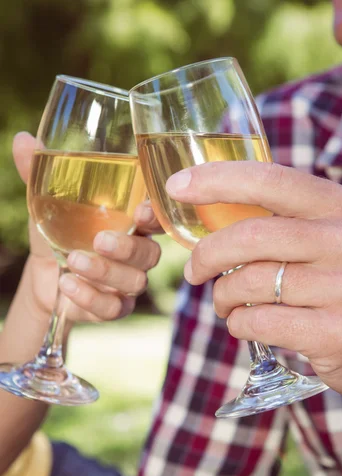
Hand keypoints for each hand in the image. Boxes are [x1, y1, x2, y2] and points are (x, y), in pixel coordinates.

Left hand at [13, 132, 160, 323]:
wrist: (45, 276)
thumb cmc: (59, 231)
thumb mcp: (47, 202)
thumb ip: (39, 174)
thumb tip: (23, 139)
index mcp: (132, 223)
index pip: (156, 220)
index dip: (156, 217)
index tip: (142, 211)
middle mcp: (138, 254)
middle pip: (150, 254)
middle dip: (128, 249)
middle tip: (100, 240)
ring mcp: (128, 282)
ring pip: (133, 281)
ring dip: (104, 272)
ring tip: (72, 261)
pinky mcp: (115, 306)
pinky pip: (113, 308)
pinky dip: (90, 297)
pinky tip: (67, 285)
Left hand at [166, 161, 341, 421]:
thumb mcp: (334, 241)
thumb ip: (286, 221)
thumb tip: (212, 209)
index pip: (270, 180)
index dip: (217, 179)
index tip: (177, 186)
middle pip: (250, 236)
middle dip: (207, 254)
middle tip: (194, 270)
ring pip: (250, 284)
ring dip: (223, 296)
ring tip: (226, 304)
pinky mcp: (338, 333)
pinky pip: (260, 323)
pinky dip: (239, 325)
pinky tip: (245, 325)